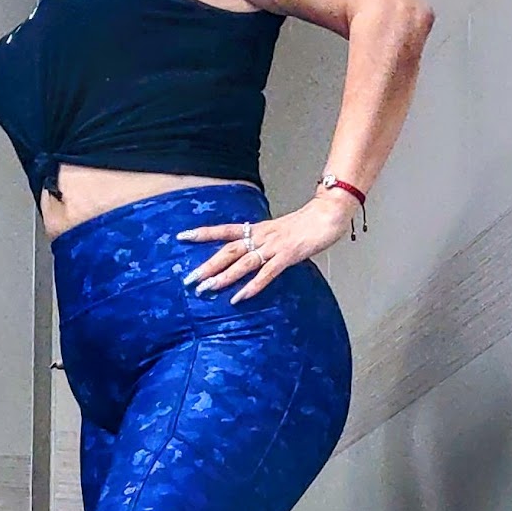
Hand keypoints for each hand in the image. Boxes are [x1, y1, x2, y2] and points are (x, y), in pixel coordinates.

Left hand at [177, 191, 356, 303]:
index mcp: (258, 228)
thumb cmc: (308, 223)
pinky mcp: (288, 256)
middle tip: (189, 279)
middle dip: (208, 265)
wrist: (329, 213)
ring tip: (207, 289)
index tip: (182, 237)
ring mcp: (274, 246)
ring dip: (224, 277)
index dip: (203, 233)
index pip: (224, 230)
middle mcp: (262, 236)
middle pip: (228, 250)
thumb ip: (266, 241)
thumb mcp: (280, 230)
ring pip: (243, 263)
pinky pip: (267, 273)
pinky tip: (240, 297)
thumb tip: (254, 253)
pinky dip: (252, 286)